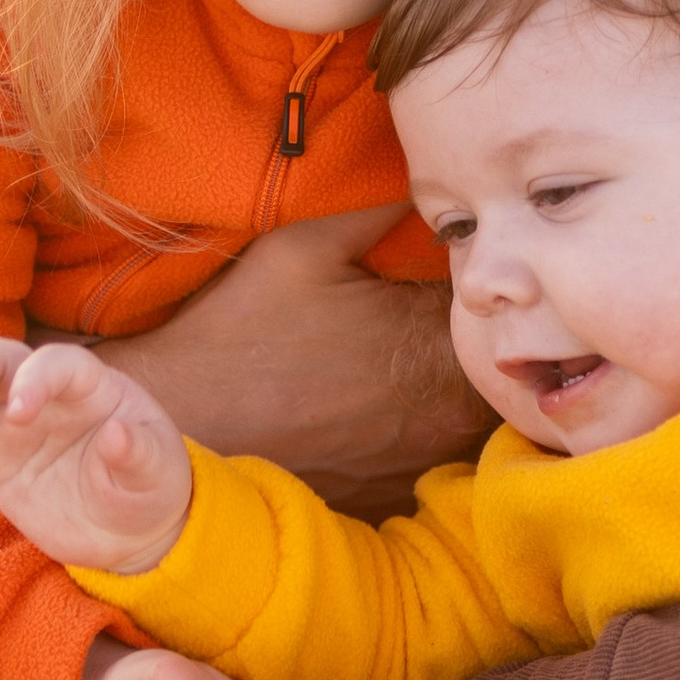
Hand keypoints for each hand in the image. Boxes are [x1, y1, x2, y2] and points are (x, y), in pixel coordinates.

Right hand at [0, 337, 192, 569]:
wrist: (127, 526)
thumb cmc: (148, 487)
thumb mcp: (157, 474)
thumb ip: (140, 454)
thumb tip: (116, 436)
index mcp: (88, 386)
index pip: (55, 365)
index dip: (35, 381)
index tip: (20, 415)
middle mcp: (41, 394)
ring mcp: (8, 423)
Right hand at [96, 209, 493, 516]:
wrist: (179, 424)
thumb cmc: (239, 329)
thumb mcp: (303, 244)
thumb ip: (380, 209)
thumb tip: (434, 182)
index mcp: (434, 345)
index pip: (501, 310)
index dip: (488, 289)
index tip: (462, 275)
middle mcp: (444, 414)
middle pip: (496, 369)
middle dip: (483, 341)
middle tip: (445, 319)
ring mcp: (421, 464)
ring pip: (471, 419)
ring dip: (455, 391)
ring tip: (410, 364)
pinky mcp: (391, 497)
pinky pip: (435, 464)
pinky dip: (422, 438)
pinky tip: (384, 414)